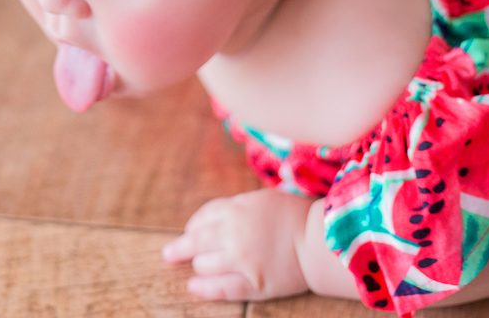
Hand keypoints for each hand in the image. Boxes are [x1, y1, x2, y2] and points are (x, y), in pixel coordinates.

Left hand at [161, 189, 311, 300]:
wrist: (320, 241)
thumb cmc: (292, 216)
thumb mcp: (260, 199)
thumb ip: (233, 207)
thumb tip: (206, 220)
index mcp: (236, 210)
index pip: (202, 219)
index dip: (192, 227)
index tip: (189, 233)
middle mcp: (234, 234)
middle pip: (195, 243)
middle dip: (178, 249)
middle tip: (168, 255)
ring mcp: (243, 260)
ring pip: (204, 265)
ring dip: (198, 266)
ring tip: (197, 268)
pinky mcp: (253, 284)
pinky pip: (220, 289)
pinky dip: (203, 288)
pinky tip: (194, 287)